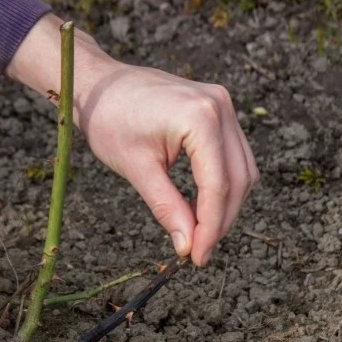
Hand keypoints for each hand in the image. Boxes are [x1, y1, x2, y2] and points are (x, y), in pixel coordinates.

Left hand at [7, 14, 259, 265]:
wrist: (99, 84)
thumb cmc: (110, 120)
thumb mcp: (137, 169)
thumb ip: (167, 207)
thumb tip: (187, 246)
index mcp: (200, 118)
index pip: (218, 185)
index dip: (211, 228)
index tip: (198, 257)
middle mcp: (220, 106)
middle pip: (238, 179)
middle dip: (222, 220)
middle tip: (198, 251)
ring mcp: (223, 105)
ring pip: (242, 169)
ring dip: (226, 205)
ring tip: (199, 234)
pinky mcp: (218, 109)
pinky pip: (233, 155)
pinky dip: (222, 185)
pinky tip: (201, 208)